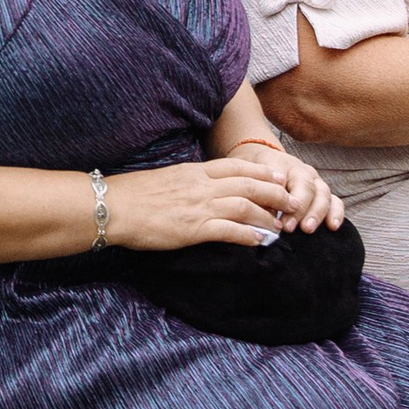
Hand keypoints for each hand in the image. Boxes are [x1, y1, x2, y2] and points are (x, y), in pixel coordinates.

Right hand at [104, 145, 342, 247]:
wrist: (114, 207)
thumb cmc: (134, 195)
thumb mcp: (166, 180)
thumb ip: (187, 183)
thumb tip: (199, 189)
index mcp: (194, 172)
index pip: (236, 167)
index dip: (261, 172)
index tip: (279, 177)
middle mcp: (202, 186)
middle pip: (249, 184)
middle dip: (275, 193)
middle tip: (293, 201)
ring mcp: (200, 206)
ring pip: (246, 206)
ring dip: (268, 216)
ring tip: (282, 225)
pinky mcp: (195, 228)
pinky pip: (231, 230)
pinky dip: (251, 235)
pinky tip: (262, 241)